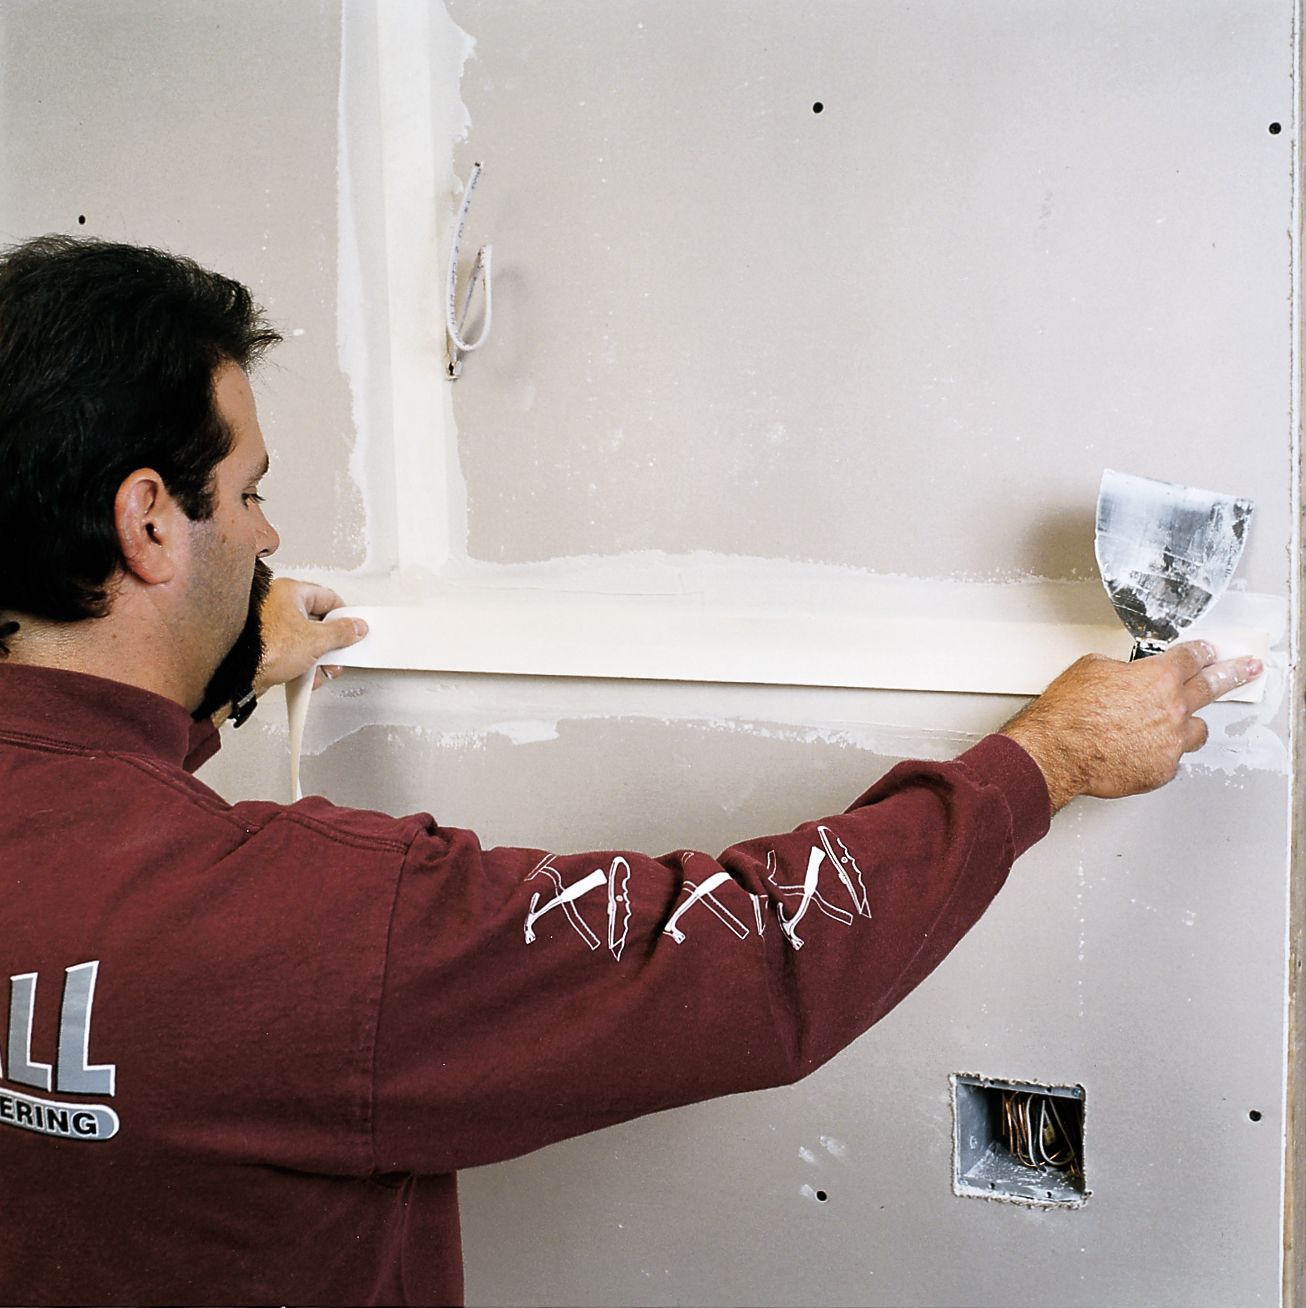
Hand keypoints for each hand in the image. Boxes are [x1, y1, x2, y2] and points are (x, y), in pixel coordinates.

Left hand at [254, 579, 367, 694]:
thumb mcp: (316, 640)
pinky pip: (292, 650)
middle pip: (318, 620)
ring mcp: (270, 625)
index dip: (344, 616)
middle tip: (336, 654)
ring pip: (306, 639)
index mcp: (290, 591)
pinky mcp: (266, 645)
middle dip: (331, 644)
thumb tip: (356, 627)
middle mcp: (278, 604)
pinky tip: (304, 674)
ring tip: (319, 669)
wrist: (237, 675)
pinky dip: (302, 663)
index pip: (329, 598)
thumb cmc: (265, 648)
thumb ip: (342, 632)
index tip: (353, 630)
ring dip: (318, 657)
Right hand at [1000, 641, 1262, 811]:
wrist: (1057, 752)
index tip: (1211, 651)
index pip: (1191, 657)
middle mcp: (1172, 708)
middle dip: (1234, 674)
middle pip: (1213, 686)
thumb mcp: (1088, 670)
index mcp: (1156, 677)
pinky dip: (1159, 754)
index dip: (1202, 651)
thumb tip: (1122, 675)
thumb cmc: (1067, 714)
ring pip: (1196, 730)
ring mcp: (1170, 742)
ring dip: (1188, 725)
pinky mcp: (1161, 770)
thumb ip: (1118, 671)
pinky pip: (1170, 759)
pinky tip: (1142, 751)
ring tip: (1178, 725)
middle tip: (1248, 669)